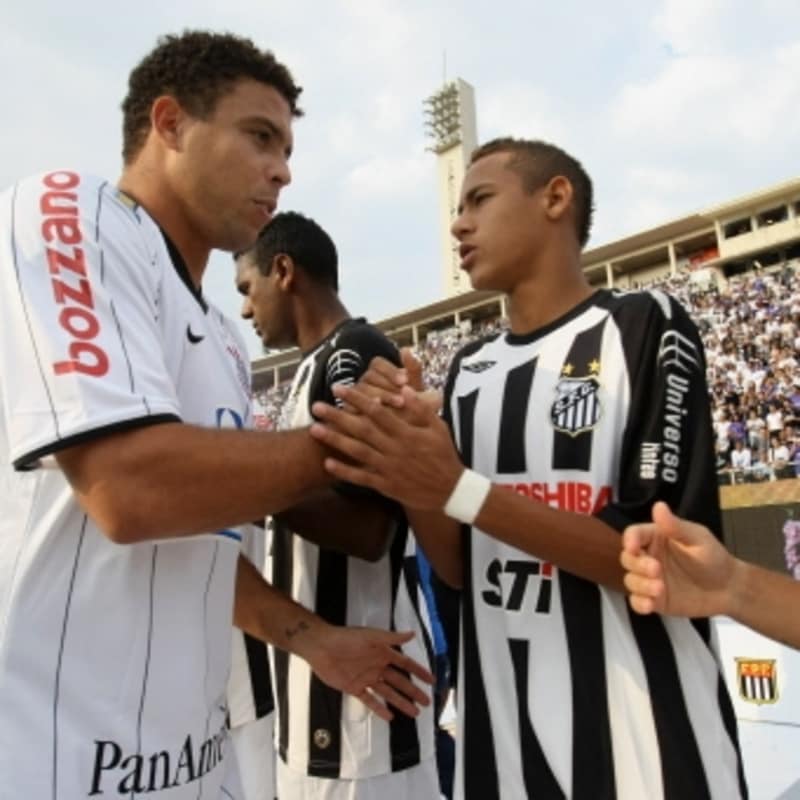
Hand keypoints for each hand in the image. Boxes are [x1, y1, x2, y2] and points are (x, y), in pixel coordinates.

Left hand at [304, 625, 432, 720]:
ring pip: (388, 693)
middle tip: (426, 702)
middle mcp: (377, 666)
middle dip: (413, 691)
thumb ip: (392, 638)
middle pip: (400, 681)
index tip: (431, 680)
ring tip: (414, 713)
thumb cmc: (346, 638)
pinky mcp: (355, 688)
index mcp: (383, 652)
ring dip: (401, 702)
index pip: (405, 664)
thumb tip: (412, 633)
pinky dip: (379, 709)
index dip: (418, 672)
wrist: (322, 647)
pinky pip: (370, 700)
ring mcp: (366, 678)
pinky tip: (390, 716)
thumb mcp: (371, 636)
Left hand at [309, 383, 462, 510]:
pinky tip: (328, 463)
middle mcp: (395, 449)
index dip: (357, 398)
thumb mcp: (438, 427)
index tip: (340, 388)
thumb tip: (404, 389)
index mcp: (407, 433)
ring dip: (335, 440)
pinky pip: (362, 478)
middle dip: (338, 416)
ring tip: (314, 429)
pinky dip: (344, 471)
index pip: (378, 411)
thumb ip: (420, 409)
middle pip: (361, 429)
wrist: (451, 490)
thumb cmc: (444, 454)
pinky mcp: (386, 485)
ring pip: (357, 452)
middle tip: (316, 406)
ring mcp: (389, 469)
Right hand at [354, 350, 440, 413]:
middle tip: (401, 396)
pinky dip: (362, 411)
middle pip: (368, 376)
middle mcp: (365, 383)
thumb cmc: (410, 413)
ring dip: (377, 397)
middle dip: (386, 385)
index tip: (405, 380)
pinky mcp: (348, 413)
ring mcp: (354, 397)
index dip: (390, 370)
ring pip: (359, 390)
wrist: (398, 438)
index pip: (377, 364)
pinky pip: (350, 408)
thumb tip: (406, 349)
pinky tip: (374, 418)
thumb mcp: (415, 393)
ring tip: (391, 407)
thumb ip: (413, 372)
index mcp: (379, 374)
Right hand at [620, 501, 735, 617]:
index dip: (630, 540)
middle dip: (638, 565)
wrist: (729, 589)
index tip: (633, 547)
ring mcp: (650, 580)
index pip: (634, 535)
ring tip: (659, 588)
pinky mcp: (654, 599)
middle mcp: (649, 557)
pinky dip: (639, 603)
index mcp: (656, 539)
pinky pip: (637, 601)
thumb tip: (658, 506)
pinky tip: (650, 604)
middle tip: (656, 569)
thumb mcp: (698, 539)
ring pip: (630, 580)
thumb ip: (676, 526)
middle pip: (628, 559)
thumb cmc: (714, 558)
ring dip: (640, 584)